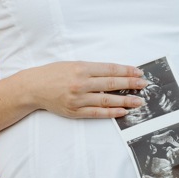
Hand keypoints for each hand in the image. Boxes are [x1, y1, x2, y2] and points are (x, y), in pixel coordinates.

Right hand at [32, 61, 146, 118]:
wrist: (33, 87)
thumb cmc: (54, 74)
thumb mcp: (73, 64)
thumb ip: (92, 69)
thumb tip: (116, 73)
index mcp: (81, 68)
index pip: (110, 69)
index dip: (126, 71)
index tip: (138, 72)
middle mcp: (80, 83)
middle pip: (111, 83)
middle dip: (130, 84)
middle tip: (144, 85)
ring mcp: (78, 98)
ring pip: (106, 100)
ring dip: (125, 100)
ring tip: (139, 101)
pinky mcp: (74, 111)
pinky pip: (97, 113)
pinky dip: (111, 112)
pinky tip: (122, 111)